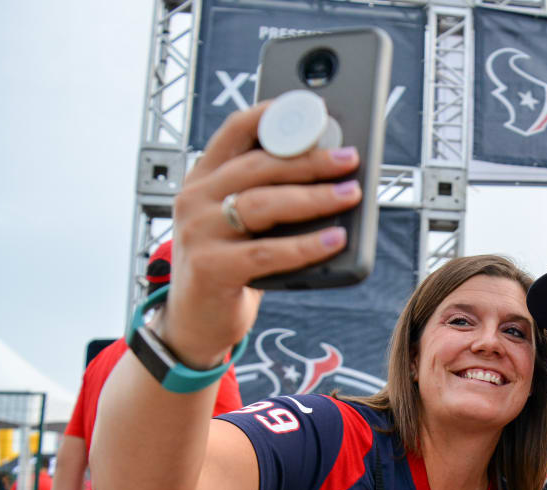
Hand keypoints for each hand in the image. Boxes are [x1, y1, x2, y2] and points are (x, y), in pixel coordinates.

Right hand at [161, 104, 362, 366]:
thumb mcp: (243, 222)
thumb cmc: (232, 264)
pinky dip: (306, 245)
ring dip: (314, 198)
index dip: (274, 116)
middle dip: (310, 160)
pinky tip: (336, 240)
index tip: (313, 110)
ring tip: (351, 194)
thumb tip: (333, 173)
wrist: (195, 321)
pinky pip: (267, 252)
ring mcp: (199, 232)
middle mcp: (195, 198)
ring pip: (264, 204)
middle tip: (349, 159)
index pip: (235, 131)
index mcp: (204, 178)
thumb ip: (269, 195)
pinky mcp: (211, 268)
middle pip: (259, 167)